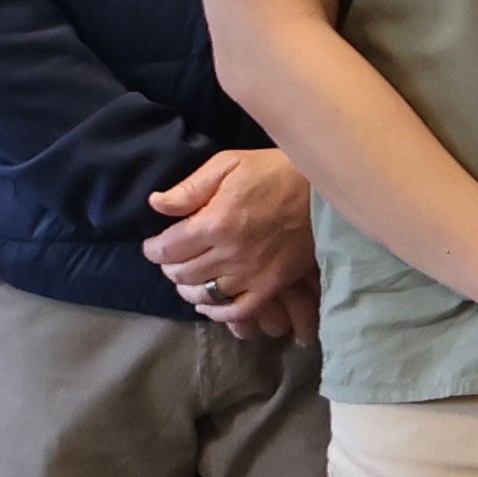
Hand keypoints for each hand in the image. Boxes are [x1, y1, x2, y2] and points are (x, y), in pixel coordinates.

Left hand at [140, 147, 319, 337]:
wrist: (324, 191)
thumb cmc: (274, 172)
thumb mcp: (228, 165)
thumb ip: (189, 188)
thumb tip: (156, 204)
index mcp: (215, 223)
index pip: (166, 249)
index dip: (153, 249)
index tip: (155, 244)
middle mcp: (230, 254)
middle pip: (181, 273)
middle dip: (170, 266)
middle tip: (174, 257)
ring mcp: (253, 273)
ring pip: (204, 294)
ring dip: (188, 287)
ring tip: (190, 276)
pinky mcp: (272, 285)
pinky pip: (238, 311)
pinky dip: (218, 311)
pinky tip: (209, 303)